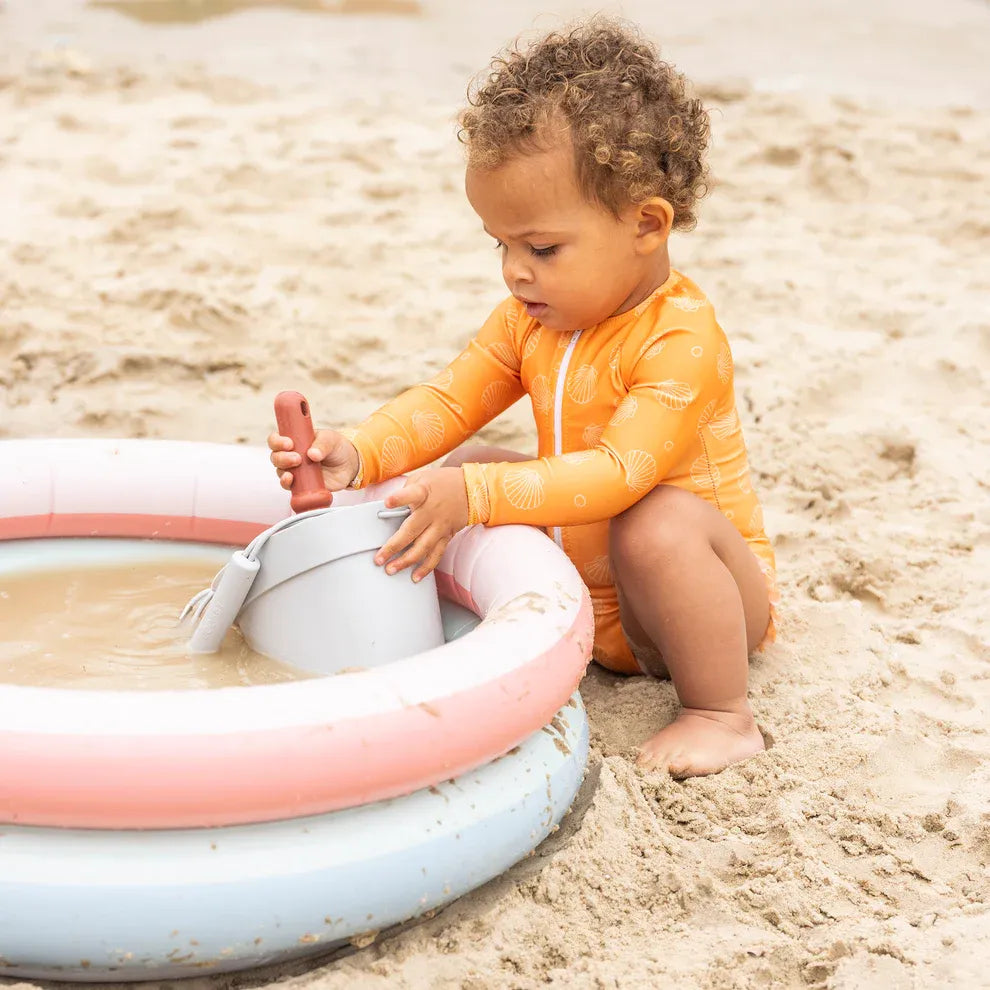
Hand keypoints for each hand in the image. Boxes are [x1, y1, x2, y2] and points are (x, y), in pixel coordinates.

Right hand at [267, 428, 360, 491]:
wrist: (349, 464)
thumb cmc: (337, 447)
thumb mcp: (331, 439)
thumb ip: (322, 444)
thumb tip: (312, 454)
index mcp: (294, 440)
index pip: (276, 440)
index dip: (277, 441)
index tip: (289, 443)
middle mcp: (291, 455)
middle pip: (275, 457)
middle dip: (282, 458)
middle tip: (297, 458)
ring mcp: (295, 471)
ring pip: (280, 472)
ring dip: (284, 472)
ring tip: (295, 470)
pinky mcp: (301, 484)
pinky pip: (289, 486)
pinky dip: (287, 484)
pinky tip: (291, 481)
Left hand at [374, 467, 468, 581]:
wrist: (472, 489)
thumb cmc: (442, 482)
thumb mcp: (421, 478)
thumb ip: (405, 492)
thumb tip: (389, 508)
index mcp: (424, 493)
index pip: (412, 494)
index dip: (399, 498)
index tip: (387, 502)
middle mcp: (432, 511)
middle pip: (412, 530)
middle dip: (394, 546)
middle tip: (379, 559)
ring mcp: (440, 525)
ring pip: (424, 547)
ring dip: (407, 561)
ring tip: (392, 570)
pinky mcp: (447, 535)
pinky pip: (436, 554)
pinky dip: (426, 567)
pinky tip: (415, 577)